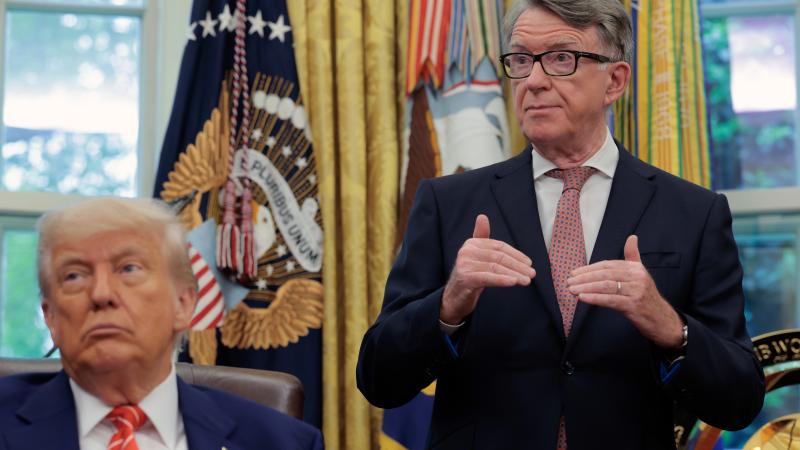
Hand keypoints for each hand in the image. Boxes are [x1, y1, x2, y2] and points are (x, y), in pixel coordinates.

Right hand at [440, 214, 535, 324]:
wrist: (455, 297)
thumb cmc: (470, 275)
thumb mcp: (477, 256)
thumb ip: (481, 237)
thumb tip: (482, 216)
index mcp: (472, 243)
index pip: (499, 246)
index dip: (516, 254)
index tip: (529, 263)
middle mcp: (466, 251)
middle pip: (498, 257)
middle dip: (518, 266)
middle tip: (532, 273)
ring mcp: (465, 264)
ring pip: (495, 268)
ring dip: (514, 274)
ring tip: (527, 280)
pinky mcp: (465, 277)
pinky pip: (488, 277)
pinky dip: (502, 280)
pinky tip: (514, 282)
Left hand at [566, 235, 683, 348]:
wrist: (662, 320)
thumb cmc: (647, 297)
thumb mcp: (641, 275)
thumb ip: (633, 257)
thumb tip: (632, 237)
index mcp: (636, 268)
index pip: (607, 265)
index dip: (589, 269)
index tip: (574, 273)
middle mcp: (637, 277)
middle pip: (605, 274)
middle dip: (584, 278)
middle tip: (569, 282)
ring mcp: (636, 291)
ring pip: (606, 286)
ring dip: (586, 288)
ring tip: (572, 290)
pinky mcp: (634, 305)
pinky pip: (610, 300)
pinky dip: (595, 298)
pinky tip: (583, 298)